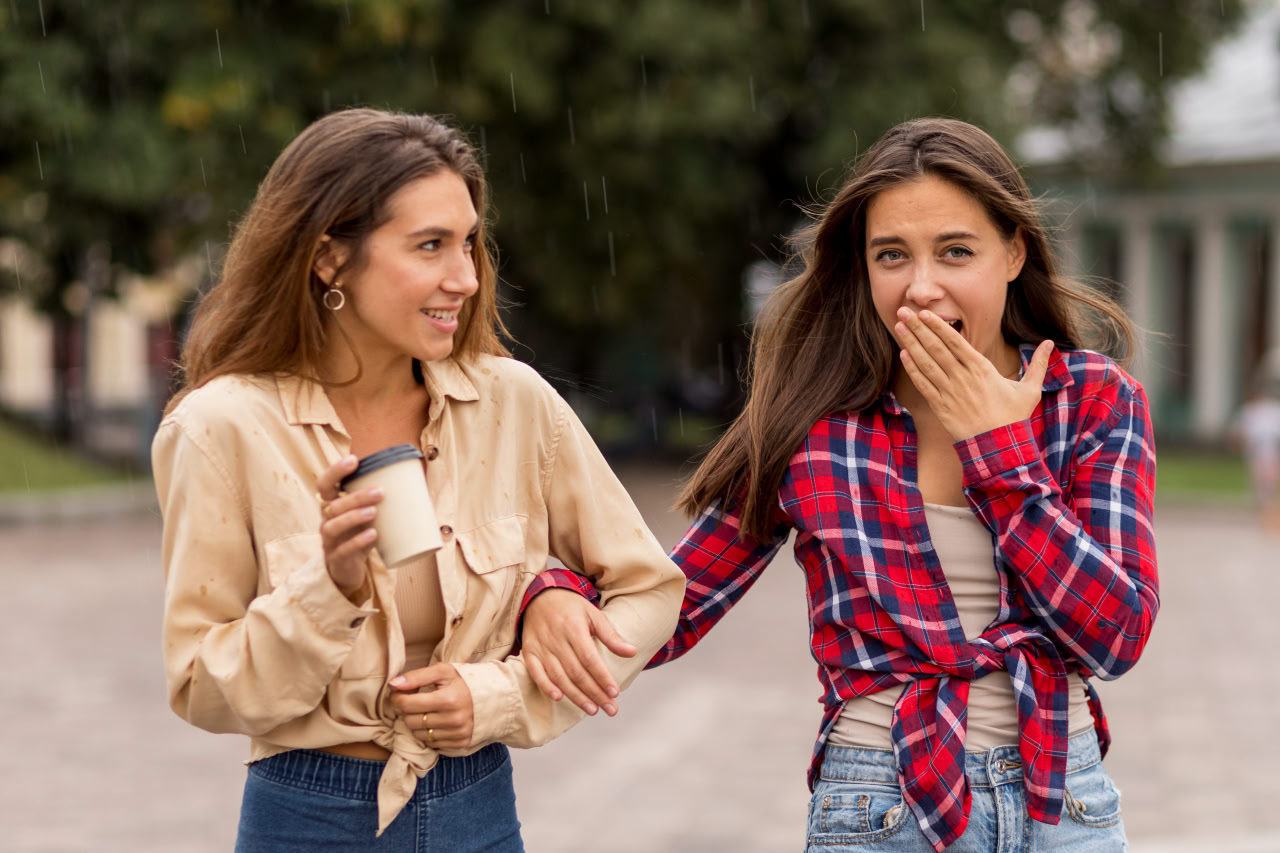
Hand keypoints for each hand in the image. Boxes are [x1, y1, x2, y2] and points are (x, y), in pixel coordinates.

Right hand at [316, 454, 383, 597]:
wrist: (348, 570)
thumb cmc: (360, 536)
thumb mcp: (368, 518)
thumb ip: (381, 502)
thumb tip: (418, 482)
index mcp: (332, 506)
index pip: (325, 484)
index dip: (335, 471)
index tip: (353, 459)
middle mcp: (327, 521)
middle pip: (335, 505)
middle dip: (356, 497)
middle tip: (380, 492)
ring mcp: (330, 541)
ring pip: (334, 526)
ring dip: (354, 516)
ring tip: (374, 511)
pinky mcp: (337, 559)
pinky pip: (344, 549)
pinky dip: (358, 541)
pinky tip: (373, 535)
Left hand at [389, 663, 473, 749]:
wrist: (493, 697)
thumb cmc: (463, 681)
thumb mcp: (443, 671)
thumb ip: (417, 676)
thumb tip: (393, 684)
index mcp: (448, 699)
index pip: (407, 704)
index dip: (397, 698)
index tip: (398, 693)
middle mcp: (453, 720)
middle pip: (410, 721)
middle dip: (408, 711)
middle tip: (415, 701)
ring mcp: (457, 734)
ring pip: (418, 735)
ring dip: (417, 723)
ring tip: (426, 711)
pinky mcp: (460, 744)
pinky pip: (431, 743)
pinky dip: (429, 733)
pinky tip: (436, 721)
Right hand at [522, 588, 636, 716]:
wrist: (539, 596)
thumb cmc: (570, 607)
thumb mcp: (593, 614)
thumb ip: (611, 635)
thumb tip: (632, 652)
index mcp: (574, 628)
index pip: (590, 658)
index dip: (602, 677)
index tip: (615, 693)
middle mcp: (556, 639)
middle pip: (576, 672)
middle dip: (595, 693)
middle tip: (610, 709)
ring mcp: (541, 646)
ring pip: (559, 676)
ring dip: (575, 696)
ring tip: (592, 709)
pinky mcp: (529, 652)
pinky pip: (536, 672)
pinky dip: (545, 686)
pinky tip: (558, 698)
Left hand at [893, 307, 1052, 441]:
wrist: (999, 447)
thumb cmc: (1013, 418)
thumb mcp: (1030, 389)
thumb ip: (1038, 364)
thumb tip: (1050, 343)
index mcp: (981, 369)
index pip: (956, 341)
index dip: (938, 325)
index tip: (925, 313)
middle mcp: (962, 377)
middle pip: (936, 347)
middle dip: (918, 328)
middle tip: (903, 312)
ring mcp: (950, 392)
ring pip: (926, 363)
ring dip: (911, 344)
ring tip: (899, 328)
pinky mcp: (940, 407)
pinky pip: (923, 385)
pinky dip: (912, 370)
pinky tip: (903, 355)